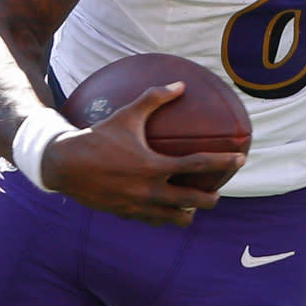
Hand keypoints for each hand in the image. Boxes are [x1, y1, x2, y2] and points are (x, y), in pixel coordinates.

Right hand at [40, 83, 243, 226]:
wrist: (64, 166)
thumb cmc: (97, 137)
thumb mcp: (126, 115)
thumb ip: (154, 99)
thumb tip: (179, 85)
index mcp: (154, 166)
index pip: (197, 166)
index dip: (223, 163)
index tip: (241, 159)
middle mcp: (149, 191)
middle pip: (194, 202)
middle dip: (211, 199)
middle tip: (217, 192)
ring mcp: (139, 207)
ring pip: (175, 219)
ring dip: (187, 213)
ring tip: (192, 204)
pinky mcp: (127, 215)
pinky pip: (153, 221)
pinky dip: (162, 216)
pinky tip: (164, 208)